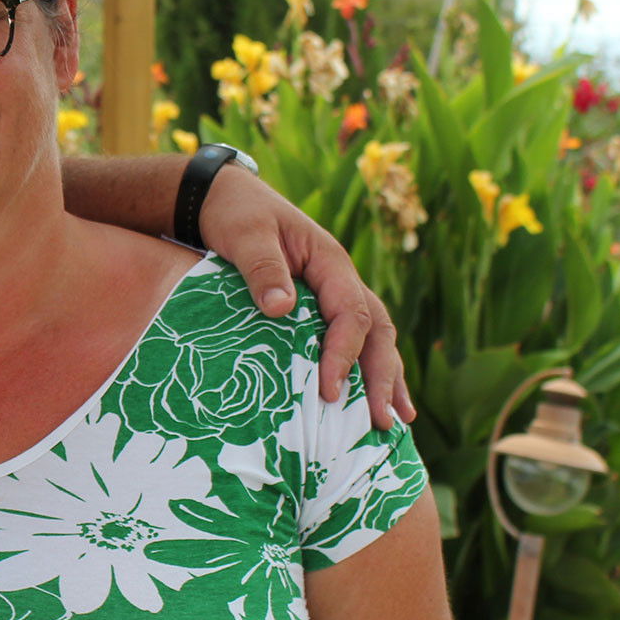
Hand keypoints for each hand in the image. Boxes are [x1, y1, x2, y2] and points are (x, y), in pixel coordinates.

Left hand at [200, 168, 412, 428]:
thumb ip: (262, 268)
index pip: (350, 313)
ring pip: (372, 338)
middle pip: (376, 330)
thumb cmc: (235, 214)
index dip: (343, 353)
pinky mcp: (316, 307)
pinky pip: (348, 340)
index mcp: (329, 261)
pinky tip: (367, 400)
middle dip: (383, 376)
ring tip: (397, 422)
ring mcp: (332, 293)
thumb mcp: (245, 235)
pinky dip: (361, 370)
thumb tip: (281, 309)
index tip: (329, 390)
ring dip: (385, 378)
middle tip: (385, 422)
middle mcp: (339, 279)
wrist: (222, 197)